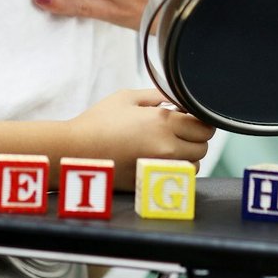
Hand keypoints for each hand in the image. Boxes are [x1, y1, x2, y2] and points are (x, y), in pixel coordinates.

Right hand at [67, 88, 214, 177]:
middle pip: (202, 148)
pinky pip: (175, 178)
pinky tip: (161, 160)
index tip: (191, 118)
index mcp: (163, 123)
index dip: (201, 121)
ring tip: (171, 147)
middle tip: (181, 131)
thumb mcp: (127, 98)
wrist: (74, 152)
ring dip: (189, 157)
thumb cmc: (98, 122)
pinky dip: (175, 170)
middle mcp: (166, 148)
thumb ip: (156, 95)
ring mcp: (158, 168)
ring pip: (194, 166)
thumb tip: (175, 100)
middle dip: (196, 138)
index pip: (204, 126)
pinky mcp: (149, 183)